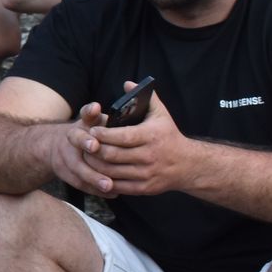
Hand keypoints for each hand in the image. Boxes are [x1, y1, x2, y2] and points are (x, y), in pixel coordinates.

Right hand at [47, 102, 117, 194]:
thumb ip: (93, 114)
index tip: (95, 145)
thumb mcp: (90, 119)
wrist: (58, 144)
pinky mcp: (67, 176)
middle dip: (91, 172)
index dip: (85, 141)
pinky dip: (97, 190)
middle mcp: (67, 149)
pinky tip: (113, 193)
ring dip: (95, 183)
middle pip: (77, 163)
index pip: (77, 136)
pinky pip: (82, 186)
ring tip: (110, 188)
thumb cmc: (87, 130)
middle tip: (107, 180)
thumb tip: (95, 106)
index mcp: (75, 132)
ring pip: (79, 177)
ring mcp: (65, 164)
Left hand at [87, 87, 202, 196]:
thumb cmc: (169, 136)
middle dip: (94, 150)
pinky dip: (104, 179)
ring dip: (95, 165)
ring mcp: (146, 174)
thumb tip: (127, 83)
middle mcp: (149, 156)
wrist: (188, 165)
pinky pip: (118, 186)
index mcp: (151, 136)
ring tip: (85, 156)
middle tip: (83, 144)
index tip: (92, 130)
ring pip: (111, 172)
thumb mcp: (161, 114)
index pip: (122, 136)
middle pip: (112, 155)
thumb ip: (145, 98)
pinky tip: (97, 171)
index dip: (104, 134)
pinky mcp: (144, 188)